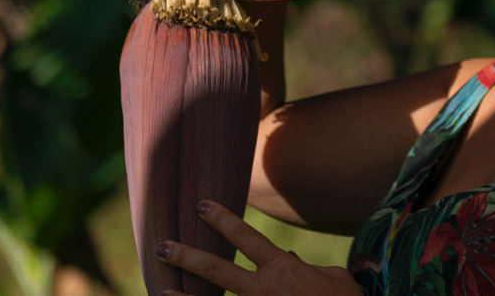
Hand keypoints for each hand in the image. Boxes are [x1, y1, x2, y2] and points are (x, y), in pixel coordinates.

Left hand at [156, 201, 361, 295]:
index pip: (246, 238)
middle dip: (188, 257)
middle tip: (162, 246)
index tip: (201, 206)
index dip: (223, 220)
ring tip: (160, 290)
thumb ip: (307, 266)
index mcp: (283, 270)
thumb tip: (286, 258)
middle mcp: (264, 291)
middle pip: (217, 270)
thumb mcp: (334, 279)